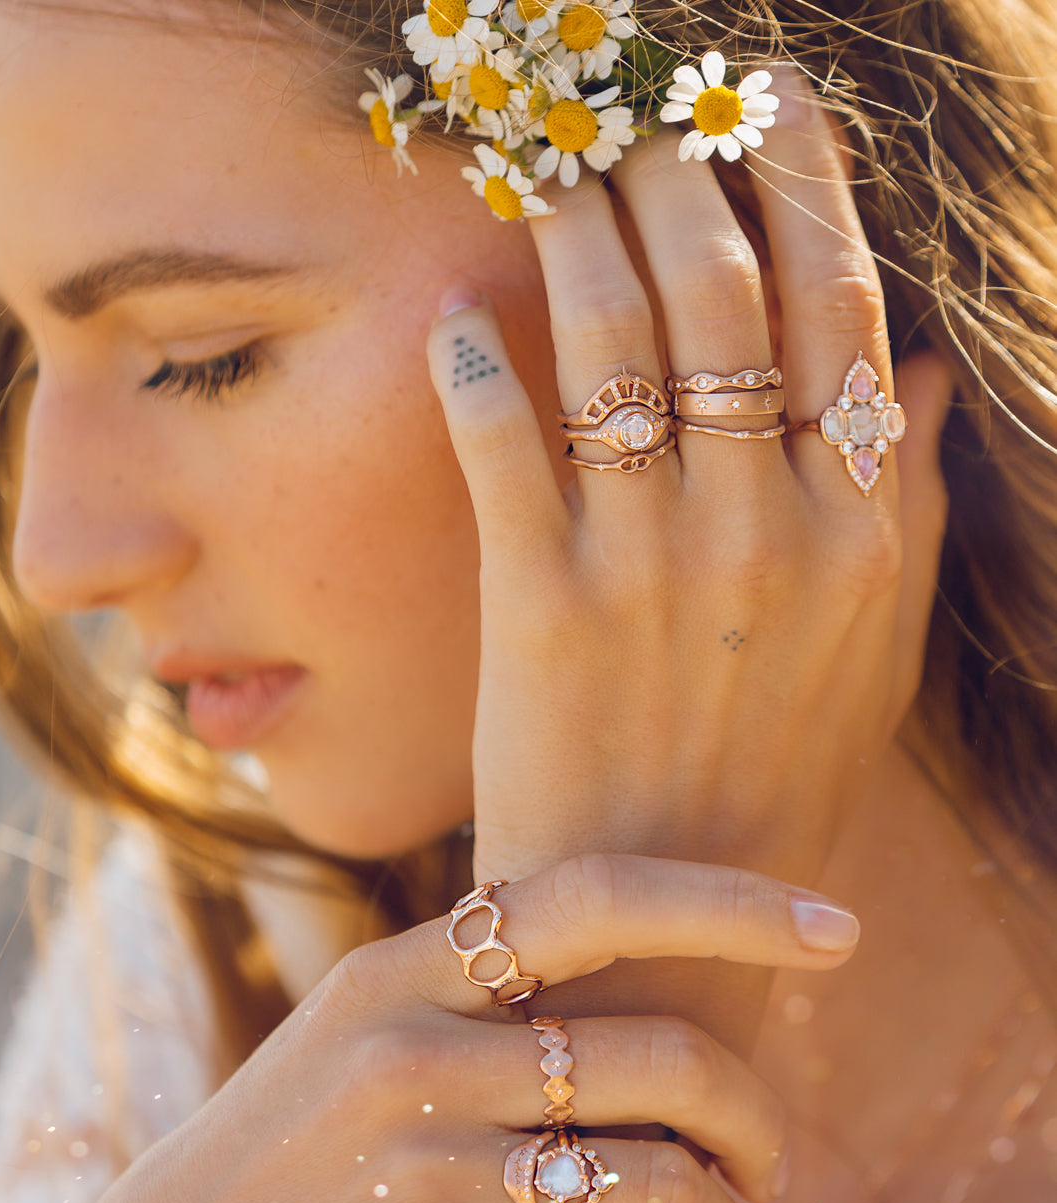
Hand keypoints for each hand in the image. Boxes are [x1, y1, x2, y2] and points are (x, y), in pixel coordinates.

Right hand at [0, 853, 862, 1202]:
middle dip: (756, 1116)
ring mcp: (414, 1171)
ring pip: (660, 1182)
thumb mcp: (346, 1046)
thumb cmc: (272, 1173)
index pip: (599, 899)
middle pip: (664, 1056)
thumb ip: (469, 999)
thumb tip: (632, 973)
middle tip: (768, 1159)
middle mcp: (411, 1055)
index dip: (734, 903)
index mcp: (397, 975)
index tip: (836, 927)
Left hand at [428, 68, 950, 897]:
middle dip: (675, 168)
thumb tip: (926, 373)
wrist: (670, 923)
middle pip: (722, 288)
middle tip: (630, 112)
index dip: (801, 177)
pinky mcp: (542, 609)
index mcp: (862, 530)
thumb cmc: (777, 790)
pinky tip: (459, 318)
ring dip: (572, 229)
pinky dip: (475, 371)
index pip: (839, 301)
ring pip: (613, 339)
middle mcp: (765, 527)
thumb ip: (912, 513)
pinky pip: (504, 448)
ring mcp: (651, 564)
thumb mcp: (880, 660)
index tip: (767, 95)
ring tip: (542, 170)